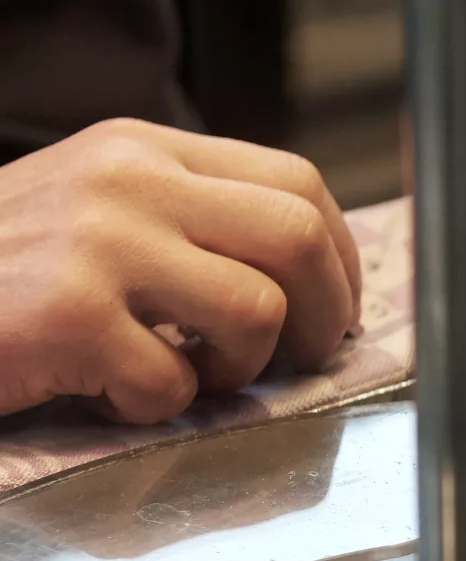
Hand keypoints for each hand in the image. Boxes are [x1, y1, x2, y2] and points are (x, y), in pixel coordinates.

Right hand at [0, 118, 360, 422]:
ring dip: (240, 370)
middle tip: (304, 359)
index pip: (295, 183)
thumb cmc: (7, 273)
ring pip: (254, 312)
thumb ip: (192, 222)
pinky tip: (107, 393)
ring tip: (187, 376)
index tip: (336, 308)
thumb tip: (310, 275)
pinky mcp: (67, 315)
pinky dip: (154, 410)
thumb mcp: (101, 211)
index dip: (338, 257)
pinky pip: (173, 384)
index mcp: (145, 150)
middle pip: (297, 237)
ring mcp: (97, 243)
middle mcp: (128, 182)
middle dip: (325, 314)